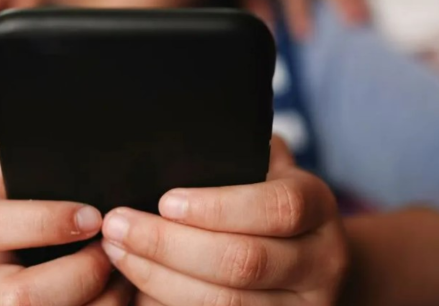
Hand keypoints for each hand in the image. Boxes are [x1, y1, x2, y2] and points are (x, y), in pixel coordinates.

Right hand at [0, 138, 132, 305]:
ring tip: (125, 276)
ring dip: (97, 302)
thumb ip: (27, 152)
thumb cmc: (4, 197)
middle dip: (79, 276)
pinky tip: (120, 293)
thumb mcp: (0, 164)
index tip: (92, 217)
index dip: (45, 222)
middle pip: (16, 297)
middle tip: (112, 253)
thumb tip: (76, 148)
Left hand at [102, 137, 347, 305]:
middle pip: (243, 262)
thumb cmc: (265, 199)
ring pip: (224, 303)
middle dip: (169, 245)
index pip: (277, 207)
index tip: (165, 202)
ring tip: (117, 251)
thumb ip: (232, 157)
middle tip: (118, 225)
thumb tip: (168, 146)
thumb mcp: (264, 169)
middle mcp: (321, 262)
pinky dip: (168, 302)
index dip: (218, 207)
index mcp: (318, 206)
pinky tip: (137, 282)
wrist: (311, 258)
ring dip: (159, 278)